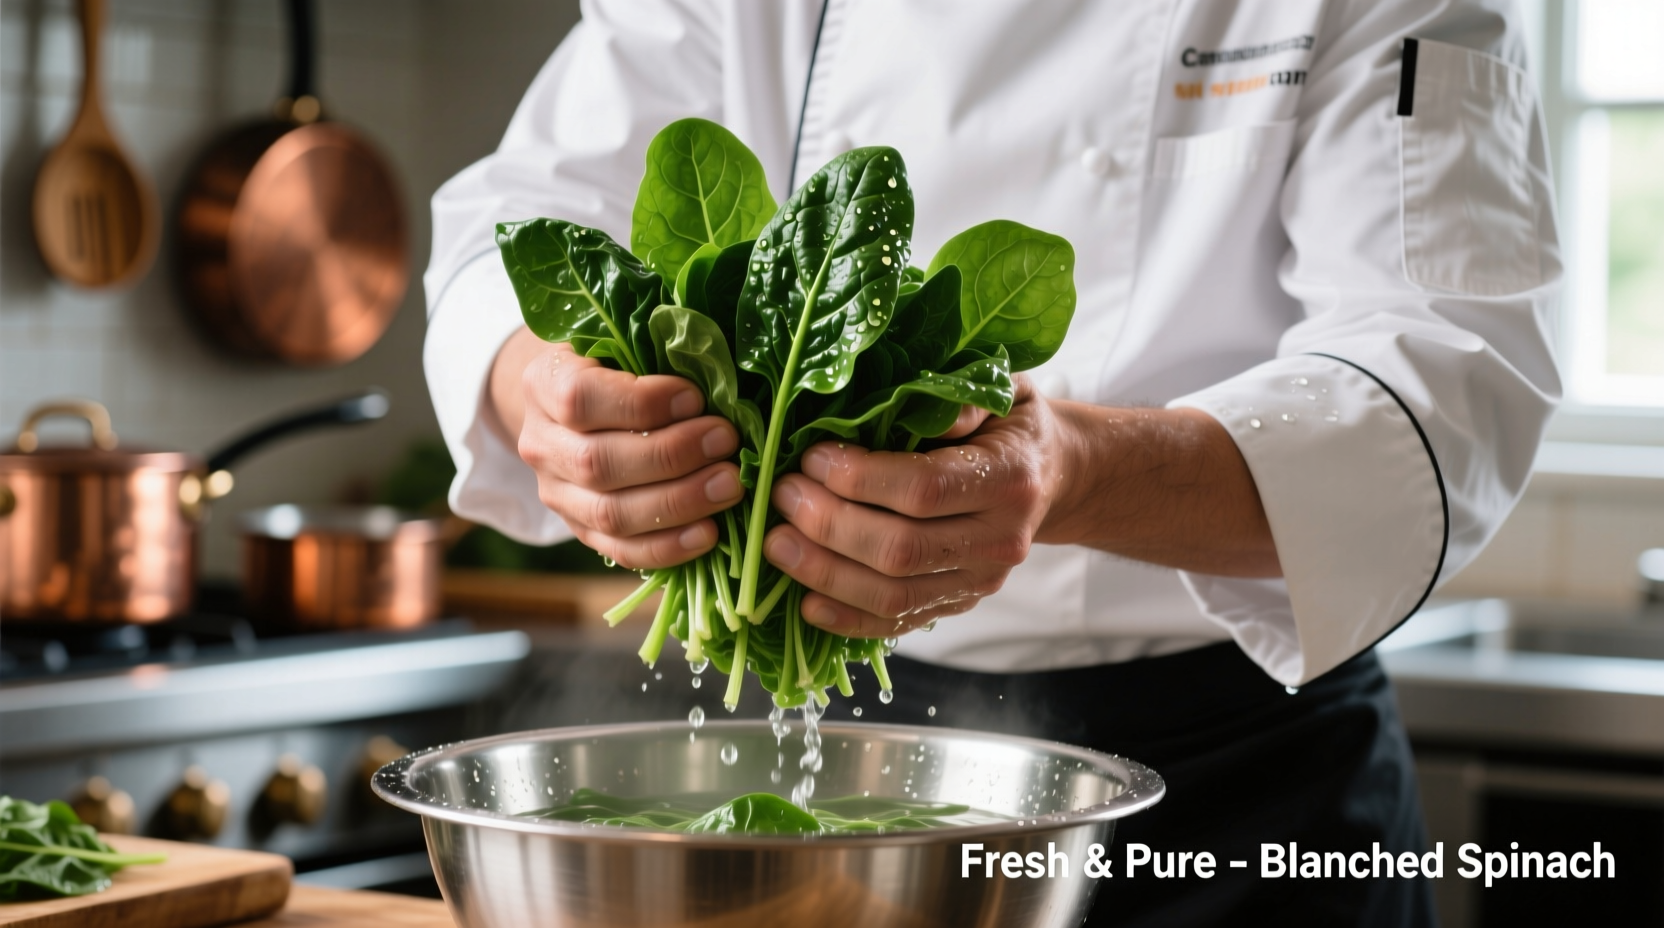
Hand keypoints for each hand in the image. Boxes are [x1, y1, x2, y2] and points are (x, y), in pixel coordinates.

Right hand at [511, 341, 743, 568]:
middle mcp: (540, 443)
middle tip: (726, 441)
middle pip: (599, 463)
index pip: (580, 399)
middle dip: (672, 456)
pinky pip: (621, 549)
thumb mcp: (625, 343)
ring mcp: (557, 493)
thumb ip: (660, 355)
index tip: (694, 397)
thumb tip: (723, 380)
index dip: (641, 403)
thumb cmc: (616, 364)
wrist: (576, 403)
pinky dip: (668, 546)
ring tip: (729, 485)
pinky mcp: (581, 529)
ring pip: (610, 514)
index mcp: (544, 383)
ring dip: (678, 502)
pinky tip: (709, 533)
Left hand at [763, 376, 1064, 637]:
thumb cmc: (1009, 423)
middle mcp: (1001, 539)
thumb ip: (959, 395)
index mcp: (1011, 478)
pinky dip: (846, 617)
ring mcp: (980, 581)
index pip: (925, 488)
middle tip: (782, 494)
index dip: (860, 479)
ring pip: (893, 595)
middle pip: (901, 549)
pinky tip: (805, 600)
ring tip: (777, 544)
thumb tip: (907, 406)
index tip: (812, 458)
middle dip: (829, 525)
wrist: (1052, 475)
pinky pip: (897, 622)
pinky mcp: (960, 604)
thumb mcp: (999, 388)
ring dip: (825, 573)